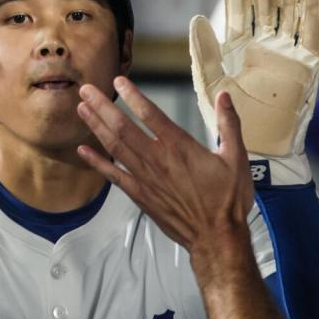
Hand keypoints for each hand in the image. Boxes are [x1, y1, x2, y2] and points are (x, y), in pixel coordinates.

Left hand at [76, 77, 254, 258]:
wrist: (216, 237)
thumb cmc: (227, 200)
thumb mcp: (237, 158)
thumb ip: (229, 124)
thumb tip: (225, 95)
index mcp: (180, 147)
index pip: (151, 114)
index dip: (132, 95)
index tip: (118, 81)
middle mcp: (157, 160)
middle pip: (123, 127)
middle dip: (102, 106)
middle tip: (85, 89)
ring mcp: (145, 178)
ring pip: (114, 147)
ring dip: (96, 126)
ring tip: (81, 108)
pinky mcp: (140, 196)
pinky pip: (113, 176)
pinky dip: (97, 162)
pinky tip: (83, 150)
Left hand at [191, 0, 318, 184]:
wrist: (259, 151)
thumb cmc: (230, 120)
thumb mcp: (210, 86)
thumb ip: (203, 54)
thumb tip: (196, 19)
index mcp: (238, 50)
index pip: (239, 12)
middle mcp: (264, 48)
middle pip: (268, 7)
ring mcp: (287, 56)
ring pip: (292, 15)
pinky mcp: (308, 69)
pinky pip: (314, 38)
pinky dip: (316, 15)